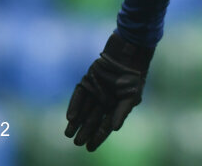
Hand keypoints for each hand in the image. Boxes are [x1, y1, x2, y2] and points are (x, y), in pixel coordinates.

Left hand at [65, 33, 154, 150]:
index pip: (105, 125)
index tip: (90, 148)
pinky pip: (79, 95)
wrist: (127, 54)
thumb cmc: (133, 76)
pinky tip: (70, 117)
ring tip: (68, 134)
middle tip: (77, 143)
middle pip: (92, 119)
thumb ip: (122, 111)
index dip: (98, 136)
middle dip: (85, 132)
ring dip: (76, 122)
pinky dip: (74, 106)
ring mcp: (95, 91)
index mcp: (115, 106)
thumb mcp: (131, 96)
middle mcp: (104, 100)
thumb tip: (115, 128)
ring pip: (83, 110)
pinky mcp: (88, 81)